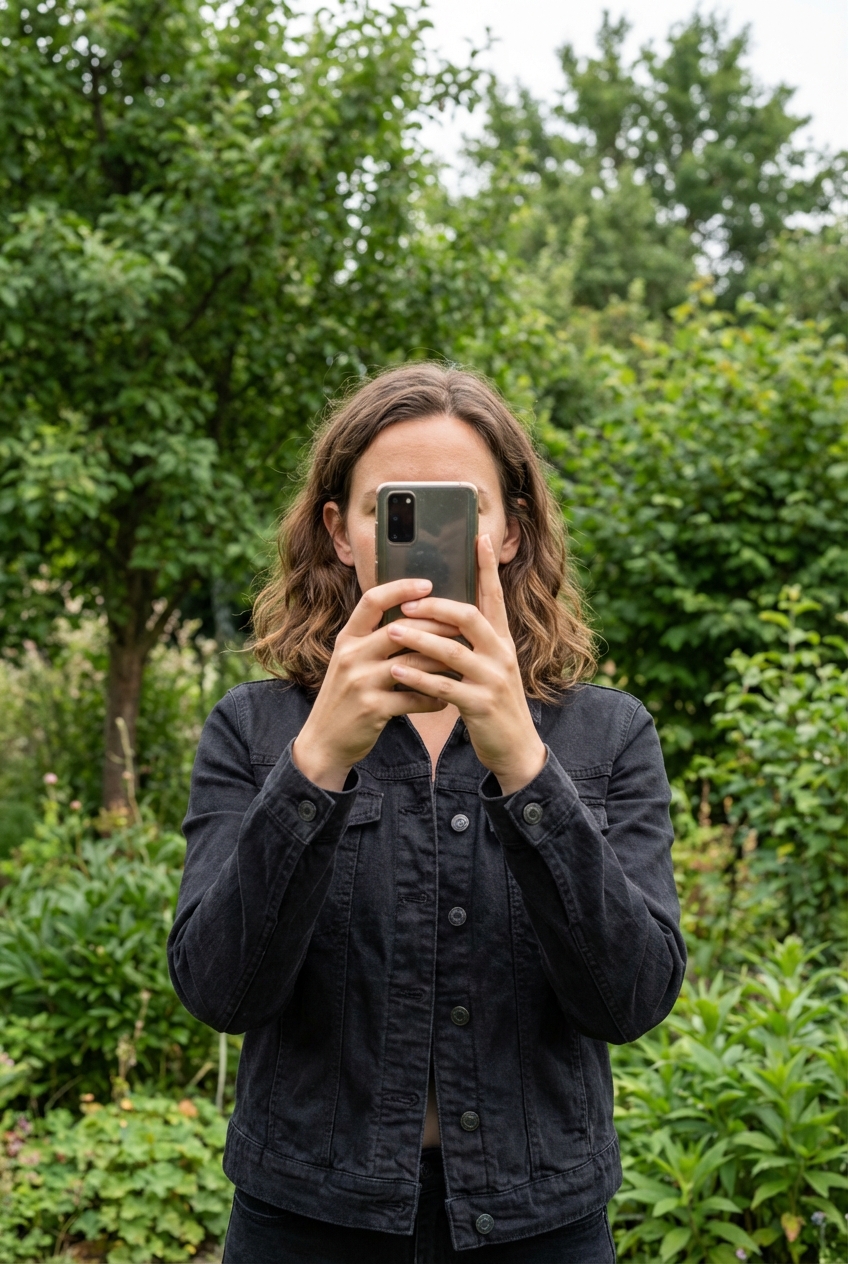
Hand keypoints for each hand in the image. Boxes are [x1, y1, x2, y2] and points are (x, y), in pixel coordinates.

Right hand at [292, 578, 457, 790]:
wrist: (323, 742)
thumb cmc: (345, 698)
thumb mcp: (349, 662)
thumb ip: (372, 640)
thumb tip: (412, 618)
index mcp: (347, 639)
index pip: (372, 600)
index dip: (400, 588)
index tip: (427, 583)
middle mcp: (351, 656)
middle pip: (400, 630)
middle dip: (435, 626)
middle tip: (462, 626)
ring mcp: (361, 682)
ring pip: (412, 664)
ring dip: (441, 663)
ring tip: (462, 662)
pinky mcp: (373, 708)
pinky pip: (414, 698)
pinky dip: (434, 699)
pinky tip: (446, 700)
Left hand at [385, 534, 546, 796]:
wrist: (516, 750)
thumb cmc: (494, 705)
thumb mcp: (489, 668)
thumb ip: (472, 642)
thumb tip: (444, 615)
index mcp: (502, 641)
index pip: (495, 596)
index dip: (487, 567)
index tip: (479, 536)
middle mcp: (501, 655)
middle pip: (469, 617)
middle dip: (436, 607)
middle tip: (406, 602)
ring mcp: (493, 680)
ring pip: (452, 651)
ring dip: (419, 639)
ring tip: (391, 631)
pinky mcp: (481, 705)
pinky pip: (444, 686)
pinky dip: (418, 677)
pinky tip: (396, 671)